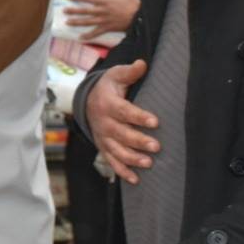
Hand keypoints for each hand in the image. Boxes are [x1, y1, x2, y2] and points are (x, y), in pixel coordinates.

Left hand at [63, 0, 138, 39]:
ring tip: (67, 22)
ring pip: (88, 21)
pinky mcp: (107, 28)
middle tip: (64, 10)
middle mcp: (102, 10)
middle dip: (73, 10)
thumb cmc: (132, 3)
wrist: (139, 17)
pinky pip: (96, 32)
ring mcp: (104, 20)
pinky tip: (81, 38)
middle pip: (85, 10)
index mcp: (105, 0)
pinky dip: (88, 36)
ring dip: (77, 22)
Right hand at [85, 60, 158, 183]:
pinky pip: (111, 162)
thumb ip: (129, 71)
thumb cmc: (108, 88)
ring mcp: (103, 137)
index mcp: (107, 104)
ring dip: (131, 158)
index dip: (138, 117)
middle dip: (138, 141)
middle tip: (156, 146)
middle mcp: (103, 123)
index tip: (155, 121)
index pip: (124, 111)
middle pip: (120, 134)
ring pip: (116, 150)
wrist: (87, 102)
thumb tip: (143, 64)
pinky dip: (122, 171)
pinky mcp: (104, 148)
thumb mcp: (115, 75)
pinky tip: (135, 179)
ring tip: (148, 163)